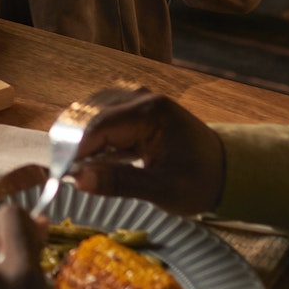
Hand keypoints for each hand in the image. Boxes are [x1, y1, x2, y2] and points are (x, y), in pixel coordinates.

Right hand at [65, 89, 226, 216]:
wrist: (227, 172)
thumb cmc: (199, 182)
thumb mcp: (162, 190)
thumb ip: (120, 182)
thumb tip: (79, 179)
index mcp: (149, 112)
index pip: (98, 126)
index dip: (75, 150)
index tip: (60, 175)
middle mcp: (140, 98)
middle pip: (91, 117)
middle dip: (76, 145)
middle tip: (68, 175)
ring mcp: (137, 101)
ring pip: (93, 117)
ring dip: (84, 143)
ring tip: (81, 170)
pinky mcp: (135, 110)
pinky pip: (104, 120)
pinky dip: (96, 140)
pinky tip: (97, 161)